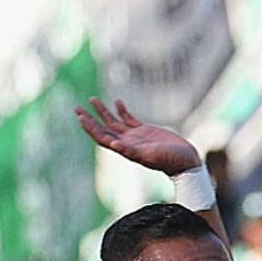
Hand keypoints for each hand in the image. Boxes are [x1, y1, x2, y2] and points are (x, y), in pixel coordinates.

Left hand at [77, 98, 199, 175]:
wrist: (185, 161)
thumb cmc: (169, 160)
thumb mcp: (150, 155)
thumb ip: (132, 151)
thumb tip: (114, 145)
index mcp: (125, 149)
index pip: (102, 137)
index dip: (90, 128)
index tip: (80, 116)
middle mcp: (127, 143)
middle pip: (103, 129)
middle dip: (90, 119)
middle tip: (77, 108)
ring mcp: (135, 136)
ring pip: (114, 122)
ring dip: (102, 112)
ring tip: (92, 99)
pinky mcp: (145, 131)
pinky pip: (129, 119)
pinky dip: (122, 110)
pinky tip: (117, 102)